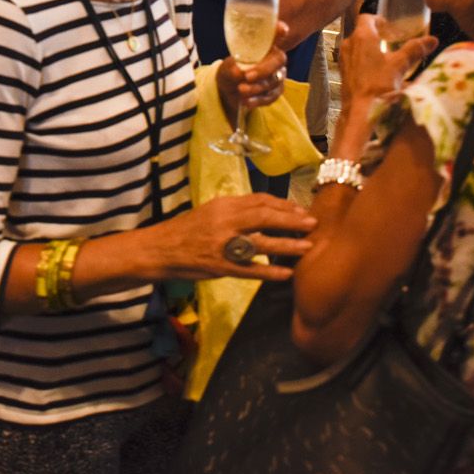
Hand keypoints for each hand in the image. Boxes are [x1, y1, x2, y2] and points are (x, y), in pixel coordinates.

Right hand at [148, 194, 315, 282]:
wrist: (161, 249)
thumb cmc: (187, 229)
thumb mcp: (210, 211)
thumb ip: (236, 211)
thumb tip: (266, 211)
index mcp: (223, 205)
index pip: (259, 200)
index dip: (283, 205)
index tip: (300, 210)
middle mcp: (225, 221)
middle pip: (265, 217)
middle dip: (291, 221)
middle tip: (312, 225)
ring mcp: (223, 245)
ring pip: (262, 243)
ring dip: (287, 246)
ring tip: (307, 247)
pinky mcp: (221, 267)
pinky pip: (250, 270)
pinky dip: (270, 272)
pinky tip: (286, 274)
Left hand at [215, 19, 287, 124]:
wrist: (230, 90)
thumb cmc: (231, 71)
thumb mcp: (228, 66)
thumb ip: (234, 67)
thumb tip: (239, 72)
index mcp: (264, 45)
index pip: (274, 35)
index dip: (279, 32)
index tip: (282, 29)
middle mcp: (274, 58)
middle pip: (278, 60)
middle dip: (263, 69)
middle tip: (247, 76)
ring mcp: (278, 75)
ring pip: (273, 81)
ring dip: (256, 87)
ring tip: (240, 89)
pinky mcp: (276, 91)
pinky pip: (271, 96)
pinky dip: (258, 100)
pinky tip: (246, 101)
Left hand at [338, 14, 435, 108]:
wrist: (360, 111)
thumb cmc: (379, 85)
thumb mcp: (400, 65)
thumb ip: (415, 50)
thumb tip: (432, 40)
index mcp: (362, 36)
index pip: (366, 17)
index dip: (378, 19)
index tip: (389, 26)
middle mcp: (349, 44)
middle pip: (361, 31)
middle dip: (376, 35)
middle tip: (390, 40)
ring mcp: (343, 58)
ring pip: (356, 46)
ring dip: (369, 48)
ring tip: (385, 56)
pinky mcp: (343, 72)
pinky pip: (353, 59)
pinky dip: (363, 60)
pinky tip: (376, 71)